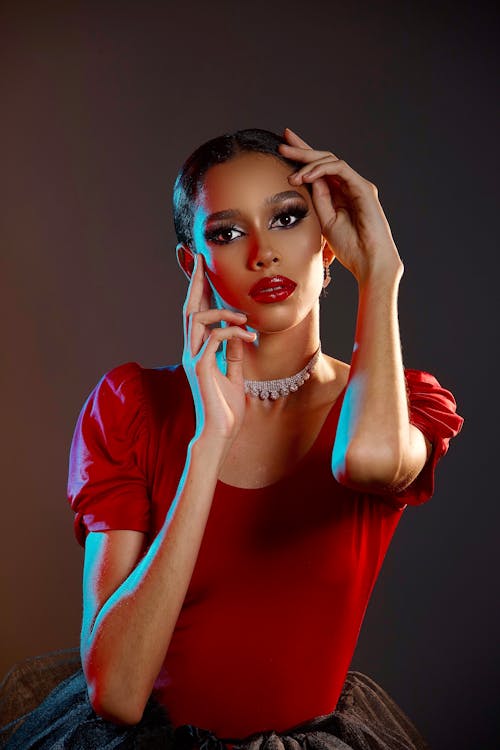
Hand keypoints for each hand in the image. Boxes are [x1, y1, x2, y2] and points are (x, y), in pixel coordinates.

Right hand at [182, 254, 255, 444]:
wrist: (220, 433)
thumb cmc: (226, 409)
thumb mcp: (234, 375)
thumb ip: (233, 354)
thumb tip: (238, 334)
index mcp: (198, 352)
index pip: (196, 314)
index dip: (198, 291)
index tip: (202, 268)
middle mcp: (191, 351)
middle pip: (189, 309)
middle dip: (195, 283)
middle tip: (201, 260)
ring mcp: (193, 358)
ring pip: (198, 319)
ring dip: (224, 312)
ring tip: (244, 318)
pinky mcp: (200, 367)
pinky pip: (214, 338)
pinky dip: (232, 332)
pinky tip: (248, 337)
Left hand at [278, 127, 402, 283]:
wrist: (368, 261)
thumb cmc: (350, 247)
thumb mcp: (325, 220)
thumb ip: (318, 199)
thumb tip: (306, 178)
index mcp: (339, 194)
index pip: (319, 170)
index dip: (302, 157)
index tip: (283, 148)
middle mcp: (349, 186)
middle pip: (324, 159)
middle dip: (302, 150)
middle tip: (283, 142)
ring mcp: (357, 185)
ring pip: (330, 161)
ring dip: (308, 163)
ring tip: (292, 176)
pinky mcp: (363, 187)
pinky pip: (339, 169)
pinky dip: (321, 169)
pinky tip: (306, 176)